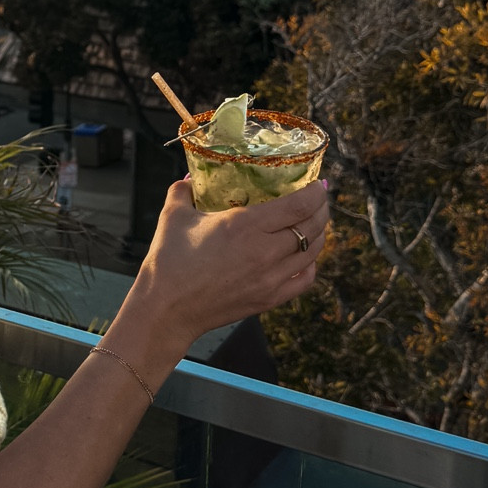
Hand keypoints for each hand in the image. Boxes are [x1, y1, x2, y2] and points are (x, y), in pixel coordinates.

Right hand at [135, 177, 329, 350]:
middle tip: (318, 200)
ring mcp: (270, 278)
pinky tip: (304, 258)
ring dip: (318, 235)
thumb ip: (184, 190)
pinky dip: (310, 265)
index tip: (318, 184)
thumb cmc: (168, 260)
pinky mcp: (268, 299)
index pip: (299, 205)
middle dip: (321, 210)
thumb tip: (193, 178)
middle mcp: (264, 251)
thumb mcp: (173, 216)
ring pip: (312, 253)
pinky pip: (304, 280)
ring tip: (314, 224)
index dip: (316, 193)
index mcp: (244, 225)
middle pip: (312, 226)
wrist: (166, 309)